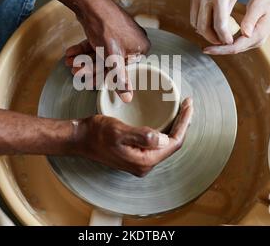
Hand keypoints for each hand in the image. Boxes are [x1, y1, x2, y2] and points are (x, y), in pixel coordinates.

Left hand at [65, 0, 150, 102]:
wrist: (91, 2)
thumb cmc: (106, 27)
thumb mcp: (113, 57)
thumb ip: (120, 78)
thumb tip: (128, 98)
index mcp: (140, 47)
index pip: (121, 69)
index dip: (102, 76)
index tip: (87, 81)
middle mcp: (132, 40)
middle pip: (109, 61)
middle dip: (89, 67)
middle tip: (75, 72)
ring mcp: (119, 34)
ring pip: (100, 53)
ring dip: (84, 59)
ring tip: (70, 63)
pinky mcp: (106, 30)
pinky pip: (96, 44)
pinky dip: (83, 49)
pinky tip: (71, 53)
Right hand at [72, 98, 192, 176]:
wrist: (80, 139)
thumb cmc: (96, 133)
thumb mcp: (118, 132)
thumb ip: (142, 136)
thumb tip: (164, 139)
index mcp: (144, 161)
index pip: (174, 143)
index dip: (184, 124)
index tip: (189, 105)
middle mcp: (145, 165)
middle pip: (172, 145)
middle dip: (183, 124)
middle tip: (188, 105)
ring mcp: (140, 161)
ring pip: (165, 144)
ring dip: (175, 127)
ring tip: (182, 110)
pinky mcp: (136, 155)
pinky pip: (157, 144)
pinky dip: (165, 130)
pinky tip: (166, 120)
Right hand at [191, 0, 239, 44]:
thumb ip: (227, 10)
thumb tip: (222, 27)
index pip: (220, 23)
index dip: (224, 36)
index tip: (229, 41)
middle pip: (204, 27)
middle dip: (212, 38)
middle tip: (221, 42)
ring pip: (195, 23)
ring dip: (204, 32)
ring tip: (214, 35)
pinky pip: (192, 15)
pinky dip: (198, 23)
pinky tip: (206, 25)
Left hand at [204, 0, 269, 54]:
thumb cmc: (267, 1)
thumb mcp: (257, 6)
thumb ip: (250, 19)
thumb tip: (245, 33)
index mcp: (257, 35)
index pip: (235, 47)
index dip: (220, 50)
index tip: (207, 49)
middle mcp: (256, 41)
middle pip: (234, 50)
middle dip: (219, 50)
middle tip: (204, 48)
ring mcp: (255, 41)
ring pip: (235, 48)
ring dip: (222, 48)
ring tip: (208, 46)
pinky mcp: (252, 38)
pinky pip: (237, 44)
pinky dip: (226, 43)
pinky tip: (218, 39)